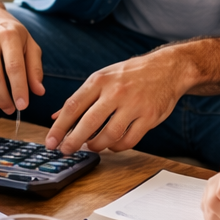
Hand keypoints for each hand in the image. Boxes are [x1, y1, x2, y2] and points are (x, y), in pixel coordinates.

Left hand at [46, 48, 187, 153]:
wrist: (168, 68)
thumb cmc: (131, 74)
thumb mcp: (103, 78)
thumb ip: (81, 98)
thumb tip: (56, 117)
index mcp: (100, 80)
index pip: (73, 105)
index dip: (59, 127)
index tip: (51, 141)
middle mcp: (116, 92)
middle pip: (89, 122)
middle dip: (73, 141)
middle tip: (65, 151)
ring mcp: (134, 105)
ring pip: (110, 134)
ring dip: (97, 145)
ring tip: (91, 146)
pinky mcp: (149, 117)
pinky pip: (129, 140)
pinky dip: (117, 147)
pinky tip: (112, 145)